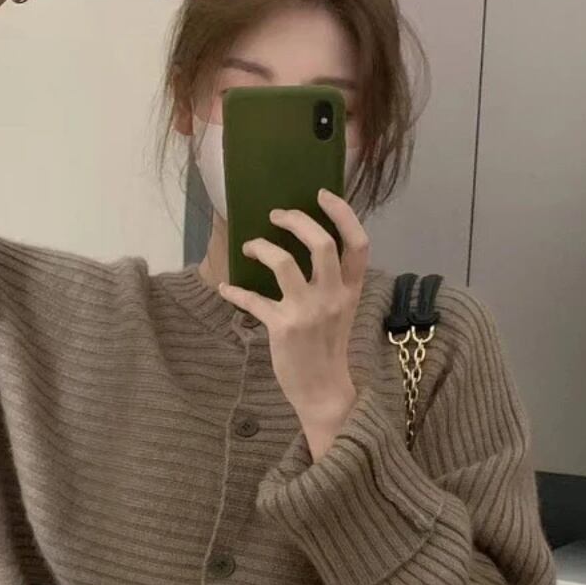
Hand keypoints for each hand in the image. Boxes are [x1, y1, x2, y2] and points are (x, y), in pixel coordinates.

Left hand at [219, 188, 368, 437]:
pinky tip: (227, 288)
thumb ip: (332, 280)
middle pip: (320, 242)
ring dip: (261, 247)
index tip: (321, 194)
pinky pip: (253, 300)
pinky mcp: (283, 327)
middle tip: (276, 216)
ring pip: (283, 262)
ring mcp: (307, 311)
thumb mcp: (341, 310)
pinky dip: (236, 292)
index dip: (342, 212)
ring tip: (250, 246)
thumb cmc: (328, 347)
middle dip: (295, 220)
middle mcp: (332, 296)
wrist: (323, 390)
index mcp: (351, 289)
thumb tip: (307, 244)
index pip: (358, 243)